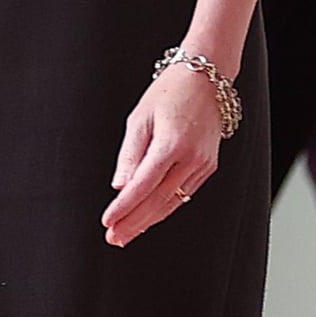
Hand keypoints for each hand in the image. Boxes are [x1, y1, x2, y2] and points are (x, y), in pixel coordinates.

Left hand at [101, 61, 224, 246]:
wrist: (207, 78)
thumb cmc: (169, 92)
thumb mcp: (140, 117)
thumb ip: (130, 154)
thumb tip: (119, 186)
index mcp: (171, 144)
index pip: (142, 186)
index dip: (124, 208)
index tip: (107, 222)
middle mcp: (191, 159)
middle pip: (158, 201)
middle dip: (134, 222)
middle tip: (114, 238)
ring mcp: (203, 165)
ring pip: (173, 202)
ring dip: (149, 220)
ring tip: (127, 233)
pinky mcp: (208, 167)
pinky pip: (184, 193)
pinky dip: (165, 207)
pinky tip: (150, 216)